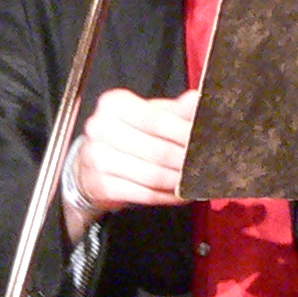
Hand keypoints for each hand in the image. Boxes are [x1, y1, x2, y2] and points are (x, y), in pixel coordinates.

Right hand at [65, 87, 198, 238]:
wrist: (91, 161)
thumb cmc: (126, 134)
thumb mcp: (148, 114)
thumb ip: (175, 110)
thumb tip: (196, 100)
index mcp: (114, 104)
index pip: (156, 119)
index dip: (184, 132)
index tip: (205, 141)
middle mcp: (100, 129)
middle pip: (158, 150)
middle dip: (186, 161)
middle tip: (206, 165)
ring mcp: (97, 159)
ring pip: (153, 175)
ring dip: (180, 181)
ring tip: (196, 180)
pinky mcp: (101, 185)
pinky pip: (145, 194)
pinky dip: (168, 196)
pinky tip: (180, 193)